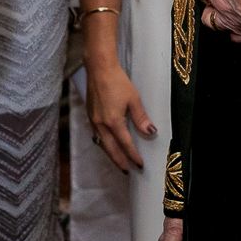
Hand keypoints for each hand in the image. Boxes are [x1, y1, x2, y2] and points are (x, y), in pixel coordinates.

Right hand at [83, 56, 155, 172]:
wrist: (99, 68)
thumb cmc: (117, 81)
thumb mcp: (133, 99)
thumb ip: (141, 118)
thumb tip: (150, 132)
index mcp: (113, 122)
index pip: (125, 145)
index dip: (133, 156)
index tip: (140, 165)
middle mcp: (101, 124)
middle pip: (111, 149)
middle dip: (120, 161)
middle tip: (127, 171)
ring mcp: (93, 120)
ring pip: (102, 143)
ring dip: (110, 154)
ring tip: (118, 161)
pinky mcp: (90, 114)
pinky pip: (96, 135)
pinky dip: (103, 143)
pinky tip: (107, 143)